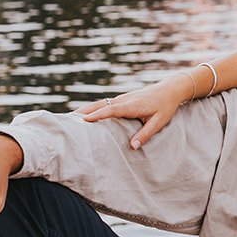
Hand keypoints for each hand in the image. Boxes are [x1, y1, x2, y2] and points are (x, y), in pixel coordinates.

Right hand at [76, 73, 194, 148]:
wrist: (170, 89)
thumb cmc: (165, 107)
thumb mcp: (159, 122)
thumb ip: (146, 134)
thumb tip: (133, 147)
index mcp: (132, 105)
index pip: (111, 110)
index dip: (97, 115)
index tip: (84, 121)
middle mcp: (123, 100)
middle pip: (99, 105)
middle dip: (83, 112)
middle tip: (66, 120)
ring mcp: (121, 99)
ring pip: (99, 104)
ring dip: (85, 110)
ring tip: (69, 119)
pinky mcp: (121, 100)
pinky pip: (103, 104)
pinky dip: (92, 109)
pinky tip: (83, 116)